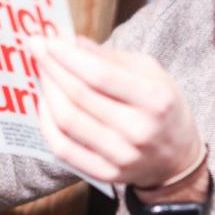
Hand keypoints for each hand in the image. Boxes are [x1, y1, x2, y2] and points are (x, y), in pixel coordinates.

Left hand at [30, 36, 203, 189]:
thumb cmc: (162, 107)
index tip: (48, 40)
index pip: (101, 76)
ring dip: (47, 92)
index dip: (68, 57)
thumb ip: (111, 57)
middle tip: (36, 48)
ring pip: (68, 122)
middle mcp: (139, 131)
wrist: (178, 157)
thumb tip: (71, 41)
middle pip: (80, 97)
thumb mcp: (151, 73)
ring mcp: (122, 157)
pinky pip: (63, 149)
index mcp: (155, 100)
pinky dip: (47, 124)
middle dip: (52, 68)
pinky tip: (45, 104)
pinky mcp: (106, 175)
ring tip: (41, 73)